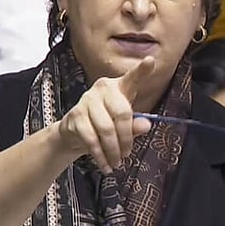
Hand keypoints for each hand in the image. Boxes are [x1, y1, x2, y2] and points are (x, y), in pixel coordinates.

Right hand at [56, 56, 155, 172]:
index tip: (150, 61)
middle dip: (126, 138)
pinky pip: (91, 138)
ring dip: (113, 150)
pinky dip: (100, 155)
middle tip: (127, 154)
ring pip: (106, 129)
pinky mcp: (76, 115)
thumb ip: (135, 125)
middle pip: (122, 113)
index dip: (142, 70)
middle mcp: (102, 89)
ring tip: (117, 162)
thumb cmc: (104, 123)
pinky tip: (105, 164)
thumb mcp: (123, 125)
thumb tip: (146, 126)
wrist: (74, 132)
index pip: (132, 78)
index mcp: (118, 87)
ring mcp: (87, 101)